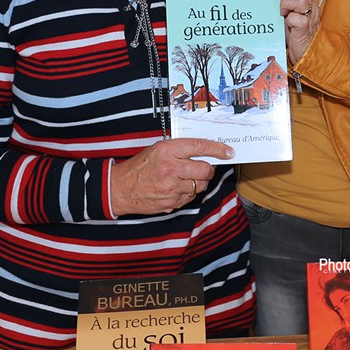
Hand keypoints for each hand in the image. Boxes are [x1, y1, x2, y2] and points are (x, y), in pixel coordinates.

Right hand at [111, 137, 232, 215]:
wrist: (120, 188)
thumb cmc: (140, 166)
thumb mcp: (158, 149)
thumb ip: (180, 150)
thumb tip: (204, 152)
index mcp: (167, 150)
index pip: (200, 147)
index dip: (218, 149)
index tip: (228, 152)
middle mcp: (171, 168)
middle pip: (205, 169)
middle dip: (208, 169)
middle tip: (203, 167)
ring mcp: (172, 187)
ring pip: (201, 185)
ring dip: (199, 182)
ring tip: (187, 178)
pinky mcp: (172, 202)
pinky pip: (191, 197)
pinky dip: (189, 193)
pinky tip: (178, 188)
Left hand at [253, 0, 318, 63]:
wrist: (306, 53)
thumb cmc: (295, 34)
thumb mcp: (286, 15)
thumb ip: (278, 4)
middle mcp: (310, 5)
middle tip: (278, 5)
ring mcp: (310, 16)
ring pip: (301, 0)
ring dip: (287, 5)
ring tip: (283, 14)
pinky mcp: (306, 29)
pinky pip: (299, 19)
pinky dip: (291, 20)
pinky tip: (288, 25)